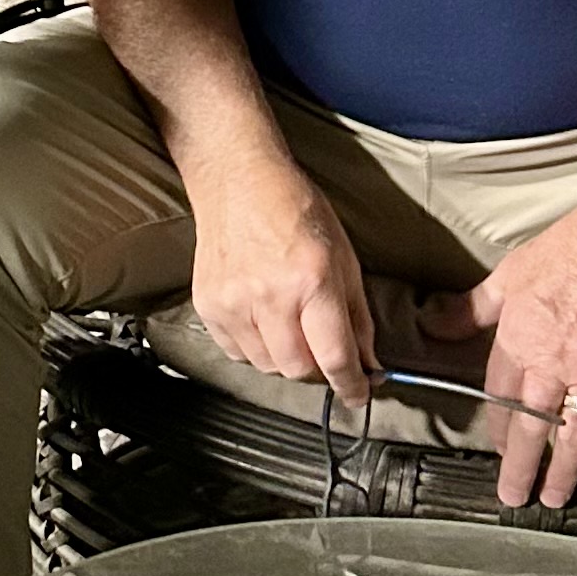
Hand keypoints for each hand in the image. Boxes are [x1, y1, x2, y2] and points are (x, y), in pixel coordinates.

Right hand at [186, 156, 377, 398]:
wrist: (237, 180)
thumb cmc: (294, 208)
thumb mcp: (344, 256)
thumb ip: (358, 315)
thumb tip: (367, 361)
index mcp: (312, 280)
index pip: (334, 357)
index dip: (351, 385)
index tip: (358, 394)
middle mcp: (270, 296)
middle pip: (298, 371)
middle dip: (318, 370)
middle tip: (324, 351)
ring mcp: (234, 302)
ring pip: (267, 366)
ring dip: (286, 359)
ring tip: (290, 325)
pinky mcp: (209, 306)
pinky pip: (237, 352)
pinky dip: (256, 347)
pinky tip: (262, 319)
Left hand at [421, 211, 576, 511]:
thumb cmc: (570, 247)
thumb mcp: (510, 273)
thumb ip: (471, 308)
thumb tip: (430, 323)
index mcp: (521, 341)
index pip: (502, 398)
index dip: (498, 427)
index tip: (497, 448)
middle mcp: (557, 365)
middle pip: (534, 428)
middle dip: (521, 468)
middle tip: (514, 498)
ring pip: (576, 435)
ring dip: (564, 471)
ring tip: (554, 497)